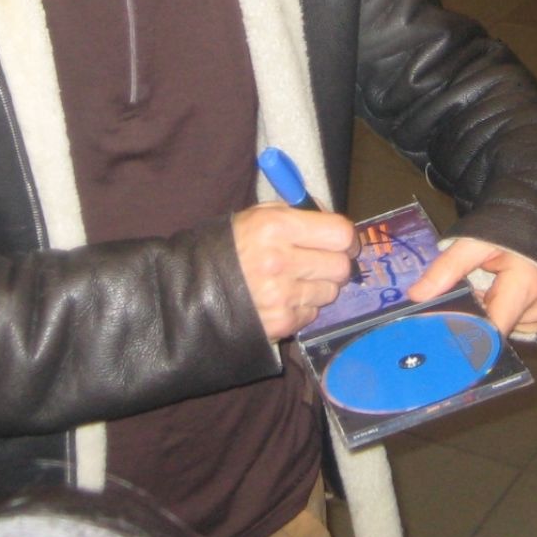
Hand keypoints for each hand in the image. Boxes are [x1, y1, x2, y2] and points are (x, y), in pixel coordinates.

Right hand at [233, 204, 356, 340]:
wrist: (190, 291)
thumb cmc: (227, 248)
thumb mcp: (255, 216)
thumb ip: (296, 213)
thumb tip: (330, 218)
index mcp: (276, 226)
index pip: (340, 233)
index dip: (347, 239)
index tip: (343, 243)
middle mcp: (282, 260)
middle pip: (341, 266)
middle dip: (335, 264)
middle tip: (321, 264)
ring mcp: (282, 295)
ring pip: (330, 292)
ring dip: (319, 287)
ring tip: (294, 282)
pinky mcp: (281, 322)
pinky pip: (312, 313)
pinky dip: (302, 307)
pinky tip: (281, 300)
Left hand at [406, 237, 536, 336]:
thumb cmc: (510, 228)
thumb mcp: (475, 241)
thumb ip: (447, 267)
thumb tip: (417, 295)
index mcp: (525, 287)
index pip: (492, 332)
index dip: (465, 338)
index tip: (438, 336)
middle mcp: (536, 309)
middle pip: (491, 332)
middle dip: (468, 321)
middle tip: (447, 305)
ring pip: (498, 329)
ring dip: (481, 315)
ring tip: (475, 290)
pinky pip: (507, 324)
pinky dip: (493, 313)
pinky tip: (489, 294)